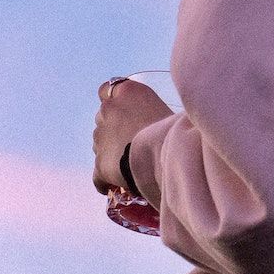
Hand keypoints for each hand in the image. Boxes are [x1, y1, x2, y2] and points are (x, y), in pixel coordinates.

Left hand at [93, 79, 176, 195]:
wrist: (166, 155)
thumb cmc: (175, 129)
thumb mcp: (162, 106)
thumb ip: (146, 107)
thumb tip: (148, 117)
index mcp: (126, 92)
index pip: (106, 89)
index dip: (112, 100)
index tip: (122, 110)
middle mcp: (109, 110)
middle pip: (103, 116)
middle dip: (113, 127)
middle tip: (132, 138)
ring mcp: (101, 136)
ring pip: (100, 143)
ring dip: (110, 149)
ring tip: (129, 161)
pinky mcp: (99, 162)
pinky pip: (98, 174)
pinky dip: (104, 179)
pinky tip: (113, 184)